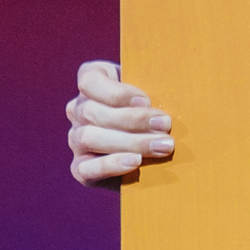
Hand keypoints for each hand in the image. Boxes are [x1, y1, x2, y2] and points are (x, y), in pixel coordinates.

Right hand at [67, 60, 174, 185]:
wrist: (156, 155)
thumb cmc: (156, 112)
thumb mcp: (153, 94)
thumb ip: (153, 89)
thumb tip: (173, 91)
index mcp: (91, 84)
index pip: (89, 80)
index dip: (117, 92)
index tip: (146, 100)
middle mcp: (78, 110)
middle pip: (92, 112)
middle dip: (133, 120)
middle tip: (165, 125)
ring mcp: (76, 140)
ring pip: (89, 138)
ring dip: (130, 142)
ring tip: (161, 146)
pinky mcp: (81, 169)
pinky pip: (86, 168)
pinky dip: (112, 164)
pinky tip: (136, 162)